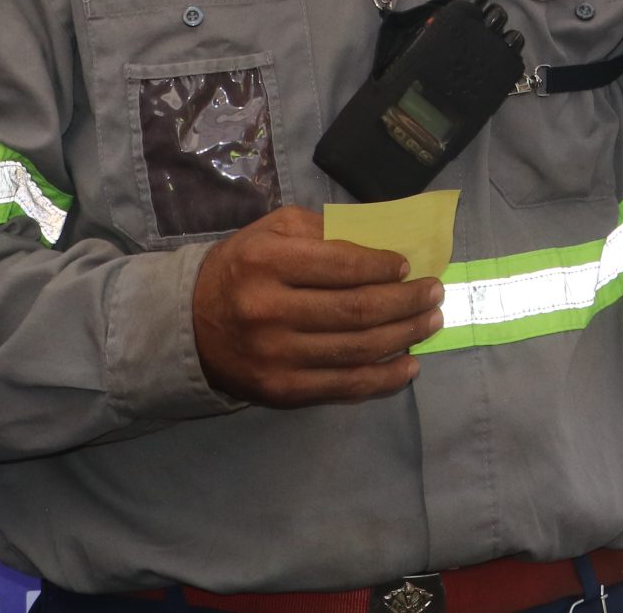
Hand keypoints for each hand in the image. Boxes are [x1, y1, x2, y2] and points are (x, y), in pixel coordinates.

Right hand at [190, 206, 444, 406]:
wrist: (187, 325)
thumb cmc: (241, 269)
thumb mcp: (270, 232)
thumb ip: (321, 231)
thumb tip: (381, 244)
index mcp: (266, 262)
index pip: (342, 265)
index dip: (383, 267)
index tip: (407, 266)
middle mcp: (269, 310)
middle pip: (357, 310)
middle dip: (406, 302)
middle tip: (435, 292)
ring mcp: (276, 356)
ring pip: (357, 349)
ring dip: (405, 336)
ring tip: (431, 321)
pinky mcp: (282, 390)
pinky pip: (344, 386)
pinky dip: (384, 378)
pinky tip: (410, 365)